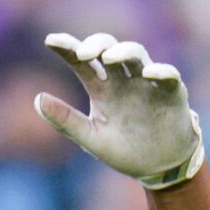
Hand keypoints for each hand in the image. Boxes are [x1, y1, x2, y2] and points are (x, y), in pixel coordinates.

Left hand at [35, 33, 204, 189]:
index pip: (82, 62)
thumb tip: (37, 99)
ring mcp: (148, 84)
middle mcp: (123, 80)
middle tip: (83, 53)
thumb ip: (65, 120)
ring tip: (109, 57)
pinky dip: (160, 72)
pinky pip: (168, 76)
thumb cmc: (124, 148)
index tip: (50, 41)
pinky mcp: (172, 93)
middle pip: (109, 49)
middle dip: (97, 45)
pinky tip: (149, 73)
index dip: (67, 48)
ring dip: (124, 52)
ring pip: (137, 55)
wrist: (159, 168)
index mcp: (102, 89)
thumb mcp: (90, 137)